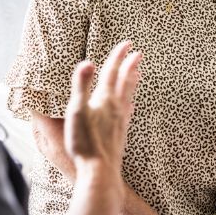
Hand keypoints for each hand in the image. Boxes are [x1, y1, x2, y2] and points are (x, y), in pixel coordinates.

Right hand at [64, 40, 140, 170]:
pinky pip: (128, 112)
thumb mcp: (77, 110)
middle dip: (130, 66)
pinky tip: (131, 106)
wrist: (99, 171)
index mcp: (104, 99)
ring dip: (132, 82)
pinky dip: (130, 103)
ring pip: (128, 96)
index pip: (112, 72)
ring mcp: (120, 121)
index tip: (127, 43)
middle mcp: (116, 107)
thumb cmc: (84, 142)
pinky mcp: (120, 133)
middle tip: (138, 53)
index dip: (118, 56)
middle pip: (125, 82)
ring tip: (138, 74)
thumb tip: (87, 62)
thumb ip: (81, 85)